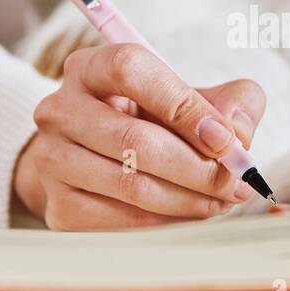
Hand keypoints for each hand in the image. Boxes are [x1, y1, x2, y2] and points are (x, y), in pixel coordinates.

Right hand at [13, 43, 265, 229]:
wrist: (100, 162)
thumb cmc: (158, 122)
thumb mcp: (197, 98)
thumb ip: (233, 103)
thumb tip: (237, 133)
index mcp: (91, 67)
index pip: (131, 71)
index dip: (184, 107)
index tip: (227, 141)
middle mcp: (60, 109)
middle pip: (132, 139)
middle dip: (198, 167)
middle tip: (237, 182)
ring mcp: (52, 160)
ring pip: (131, 185)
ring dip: (190, 200)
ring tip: (224, 201)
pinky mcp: (58, 207)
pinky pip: (122, 221)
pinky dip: (168, 223)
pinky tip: (192, 215)